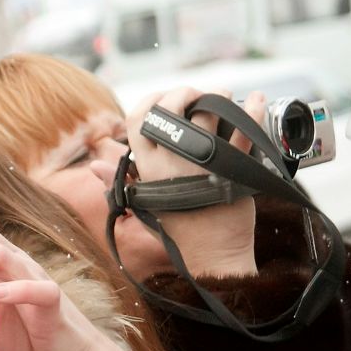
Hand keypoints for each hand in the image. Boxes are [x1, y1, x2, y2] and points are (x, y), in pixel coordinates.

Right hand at [125, 86, 265, 277]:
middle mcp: (171, 160)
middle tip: (199, 95)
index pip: (136, 118)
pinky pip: (246, 131)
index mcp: (147, 167)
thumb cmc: (176, 233)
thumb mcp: (140, 206)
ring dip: (221, 97)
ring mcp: (203, 163)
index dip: (150, 99)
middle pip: (173, 106)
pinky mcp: (235, 169)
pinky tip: (257, 100)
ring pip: (211, 111)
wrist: (211, 258)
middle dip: (186, 92)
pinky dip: (254, 110)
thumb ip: (118, 183)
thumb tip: (93, 167)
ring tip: (227, 99)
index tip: (164, 97)